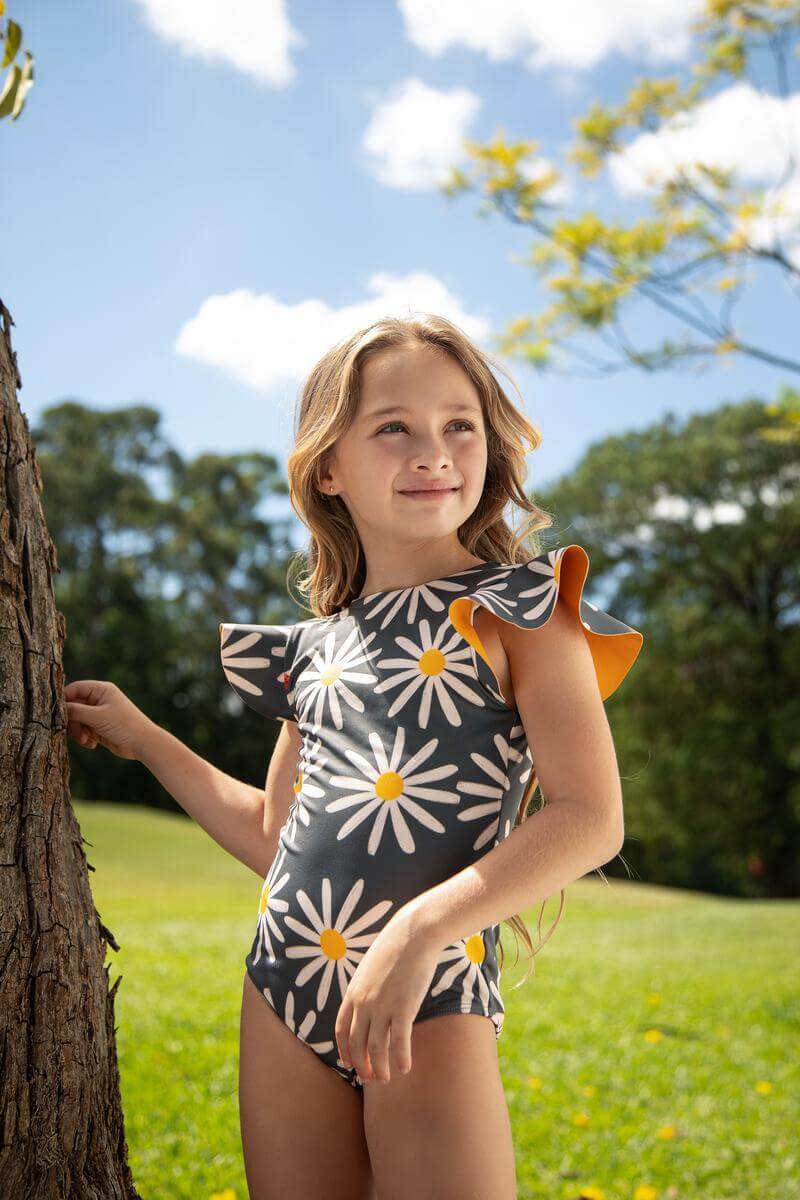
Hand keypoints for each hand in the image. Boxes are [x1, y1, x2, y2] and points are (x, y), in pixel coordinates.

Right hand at [64, 679, 154, 760]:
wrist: (142, 743)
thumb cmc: (123, 725)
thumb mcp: (97, 716)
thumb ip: (76, 711)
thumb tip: (59, 708)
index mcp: (101, 690)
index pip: (74, 689)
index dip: (64, 700)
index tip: (55, 714)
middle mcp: (99, 700)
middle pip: (73, 707)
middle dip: (72, 721)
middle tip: (75, 733)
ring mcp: (99, 714)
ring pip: (76, 721)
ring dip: (77, 732)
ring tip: (85, 740)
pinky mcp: (99, 728)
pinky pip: (83, 731)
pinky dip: (84, 738)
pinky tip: (92, 744)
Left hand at [335, 907, 439, 1084]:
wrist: (413, 934)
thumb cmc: (395, 949)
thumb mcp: (370, 968)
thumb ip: (365, 988)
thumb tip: (366, 1002)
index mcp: (353, 992)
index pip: (342, 1029)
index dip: (344, 1050)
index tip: (349, 1063)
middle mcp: (363, 1002)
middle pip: (357, 1043)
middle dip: (362, 1065)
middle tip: (370, 1078)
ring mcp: (382, 1006)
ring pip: (376, 1048)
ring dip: (379, 1068)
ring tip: (384, 1080)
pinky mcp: (403, 1007)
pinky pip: (399, 1041)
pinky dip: (400, 1059)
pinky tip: (405, 1068)